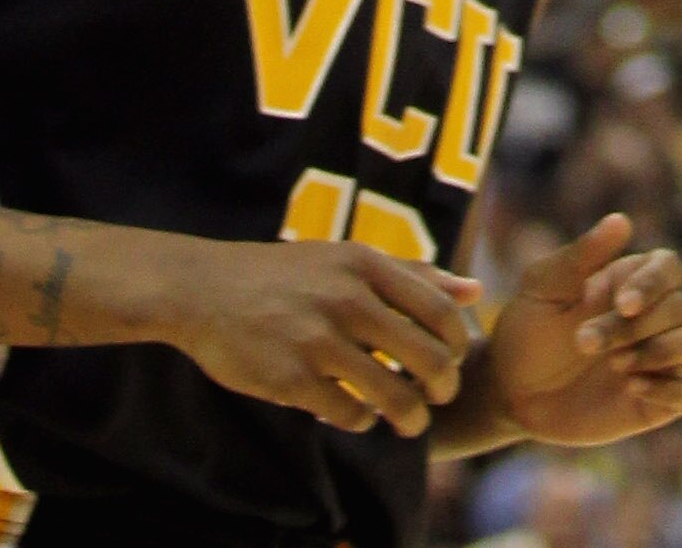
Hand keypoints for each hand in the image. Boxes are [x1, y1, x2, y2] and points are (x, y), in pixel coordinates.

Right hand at [158, 235, 475, 435]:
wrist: (206, 289)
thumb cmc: (288, 275)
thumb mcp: (350, 259)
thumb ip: (412, 275)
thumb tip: (475, 291)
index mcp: (367, 264)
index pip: (441, 310)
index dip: (458, 344)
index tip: (453, 359)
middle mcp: (349, 299)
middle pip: (428, 357)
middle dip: (443, 387)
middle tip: (439, 398)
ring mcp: (319, 340)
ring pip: (393, 395)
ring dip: (409, 417)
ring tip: (408, 422)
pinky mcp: (290, 379)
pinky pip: (348, 414)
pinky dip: (362, 421)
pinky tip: (357, 415)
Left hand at [473, 214, 681, 451]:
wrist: (513, 391)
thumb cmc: (529, 328)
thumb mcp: (544, 288)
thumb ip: (581, 256)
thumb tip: (620, 220)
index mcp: (635, 280)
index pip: (671, 268)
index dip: (654, 283)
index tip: (622, 304)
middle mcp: (657, 316)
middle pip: (679, 308)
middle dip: (634, 328)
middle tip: (585, 344)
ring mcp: (662, 358)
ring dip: (669, 351)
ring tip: (619, 366)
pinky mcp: (659, 401)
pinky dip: (676, 391)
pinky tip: (633, 390)